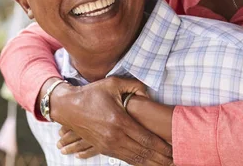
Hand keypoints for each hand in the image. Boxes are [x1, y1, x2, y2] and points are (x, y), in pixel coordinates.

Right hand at [51, 76, 173, 165]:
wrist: (68, 107)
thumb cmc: (91, 94)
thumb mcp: (113, 83)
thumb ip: (134, 86)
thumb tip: (149, 94)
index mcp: (120, 122)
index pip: (146, 139)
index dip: (162, 147)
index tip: (174, 150)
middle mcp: (114, 137)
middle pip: (143, 152)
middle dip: (160, 158)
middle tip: (174, 161)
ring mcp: (108, 145)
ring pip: (134, 159)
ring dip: (150, 163)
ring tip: (164, 165)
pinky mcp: (102, 148)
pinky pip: (123, 158)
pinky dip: (137, 162)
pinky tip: (146, 163)